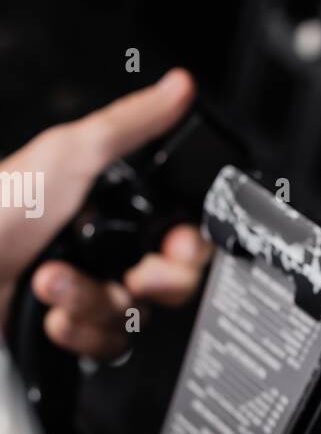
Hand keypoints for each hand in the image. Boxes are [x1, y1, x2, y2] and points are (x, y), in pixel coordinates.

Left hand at [0, 70, 210, 354]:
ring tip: (54, 281)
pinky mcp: (75, 328)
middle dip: (151, 281)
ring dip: (94, 302)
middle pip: (173, 282)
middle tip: (133, 277)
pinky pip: (108, 344)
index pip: (184, 233)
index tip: (177, 246)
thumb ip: (132, 125)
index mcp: (116, 206)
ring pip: (138, 316)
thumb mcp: (71, 154)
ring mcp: (93, 290)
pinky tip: (51, 311)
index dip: (189, 246)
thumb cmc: (0, 209)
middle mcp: (110, 249)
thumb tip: (177, 89)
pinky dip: (79, 328)